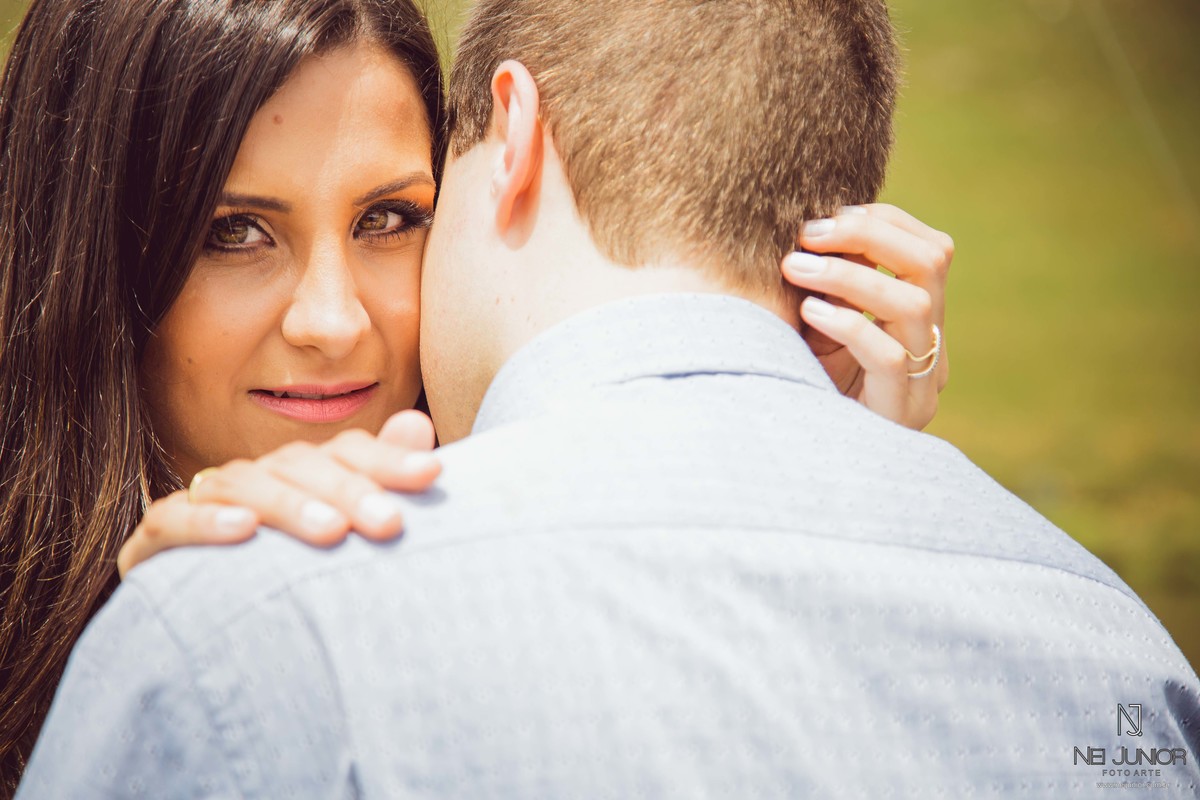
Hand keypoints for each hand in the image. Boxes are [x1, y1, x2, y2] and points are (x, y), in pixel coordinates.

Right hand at [117, 410, 440, 577]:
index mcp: (303, 475)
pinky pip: (172, 520)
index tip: (433, 473)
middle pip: (300, 464)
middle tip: (390, 523)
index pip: (346, 451)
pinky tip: (244, 530)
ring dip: (288, 505)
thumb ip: (378, 484)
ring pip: (242, 484)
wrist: (211, 642)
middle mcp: (256, 480)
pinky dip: (206, 521)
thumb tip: (418, 424)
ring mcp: (203, 505)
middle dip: (348, 491)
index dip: (388, 458)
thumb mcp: (345, 538)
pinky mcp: (155, 542)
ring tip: (331, 532)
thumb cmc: (294, 587)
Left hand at [782, 204, 951, 429]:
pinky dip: (847, 324)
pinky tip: (808, 312)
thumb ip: (833, 287)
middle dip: (868, 236)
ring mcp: (923, 380)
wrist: (813, 464)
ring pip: (913, 304)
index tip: (827, 218)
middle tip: (808, 235)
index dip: (883, 222)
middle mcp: (932, 345)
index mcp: (922, 320)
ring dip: (848, 276)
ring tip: (794, 268)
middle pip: (931, 263)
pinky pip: (889, 356)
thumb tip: (816, 228)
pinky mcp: (901, 410)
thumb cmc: (808, 389)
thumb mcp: (820, 331)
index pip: (929, 249)